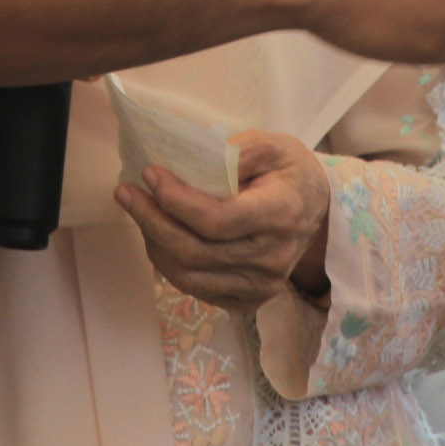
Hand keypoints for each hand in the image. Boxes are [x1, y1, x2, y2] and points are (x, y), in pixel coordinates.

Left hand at [116, 130, 331, 312]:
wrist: (318, 213)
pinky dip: (168, 263)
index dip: (175, 200)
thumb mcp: (271, 144)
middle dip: (151, 220)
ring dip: (153, 242)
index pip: (216, 220)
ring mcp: (261, 286)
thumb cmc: (289, 172)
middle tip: (125, 192)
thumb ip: (236, 150)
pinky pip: (196, 289)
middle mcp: (272, 259)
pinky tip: (158, 234)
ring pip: (189, 275)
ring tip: (137, 210)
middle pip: (195, 251)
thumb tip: (191, 162)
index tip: (149, 173)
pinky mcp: (249, 301)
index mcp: (280, 214)